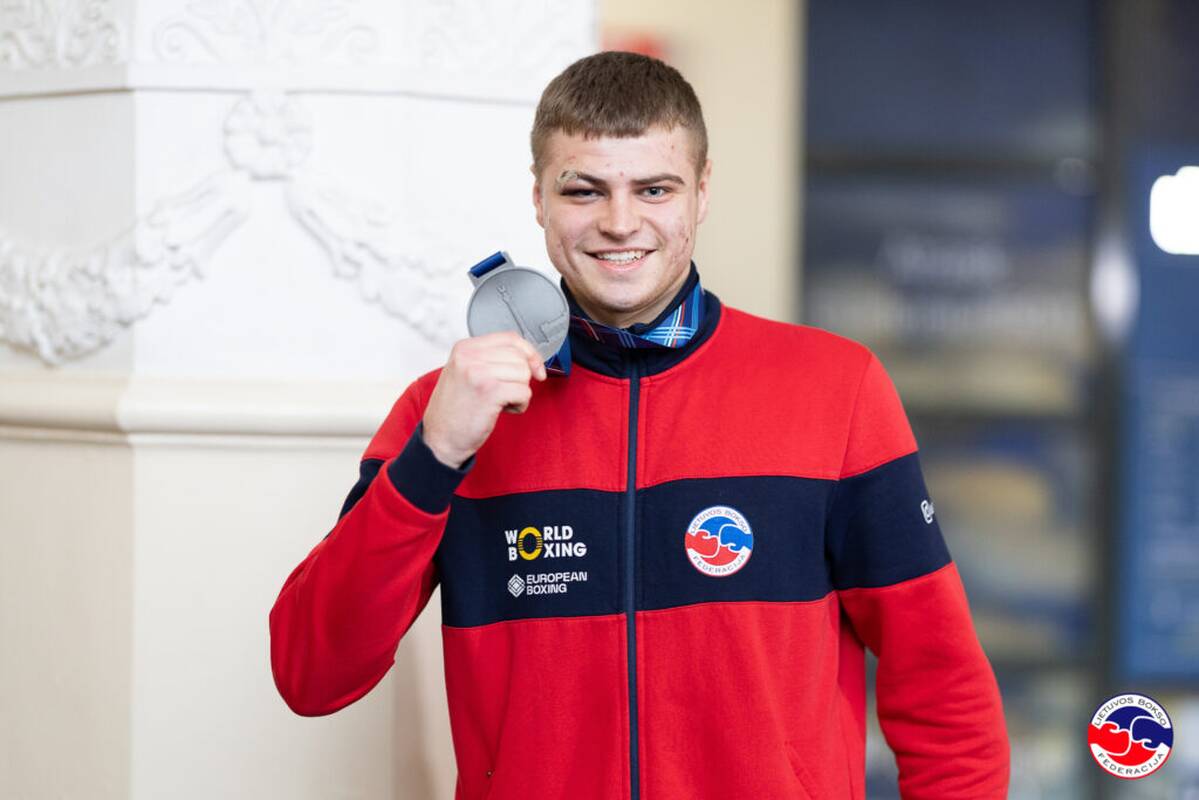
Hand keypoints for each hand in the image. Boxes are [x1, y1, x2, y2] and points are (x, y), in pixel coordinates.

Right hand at [421, 331, 546, 467]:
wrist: (440, 438)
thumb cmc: (456, 409)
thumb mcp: (466, 372)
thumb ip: (491, 359)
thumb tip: (530, 357)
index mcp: (464, 348)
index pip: (510, 338)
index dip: (529, 353)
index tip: (535, 368)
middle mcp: (469, 356)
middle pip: (520, 357)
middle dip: (521, 378)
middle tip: (503, 393)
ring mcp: (478, 372)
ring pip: (524, 374)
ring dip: (519, 393)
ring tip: (500, 402)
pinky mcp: (489, 392)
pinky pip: (524, 392)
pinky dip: (520, 405)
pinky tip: (503, 410)